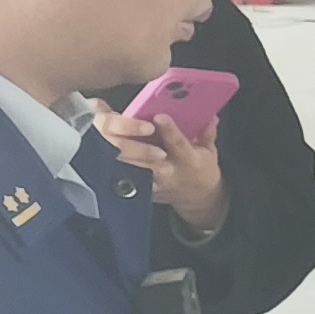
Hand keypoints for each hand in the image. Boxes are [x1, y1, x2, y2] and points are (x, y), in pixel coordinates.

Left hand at [97, 110, 229, 233]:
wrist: (197, 197)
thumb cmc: (201, 168)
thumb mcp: (209, 151)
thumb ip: (207, 133)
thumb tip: (210, 116)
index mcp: (189, 160)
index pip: (178, 143)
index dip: (169, 130)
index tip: (159, 117)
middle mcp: (171, 171)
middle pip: (150, 157)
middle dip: (138, 142)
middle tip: (123, 124)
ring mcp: (156, 183)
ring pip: (135, 167)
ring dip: (122, 153)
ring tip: (109, 135)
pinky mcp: (144, 189)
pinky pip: (128, 176)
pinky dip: (117, 165)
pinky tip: (104, 152)